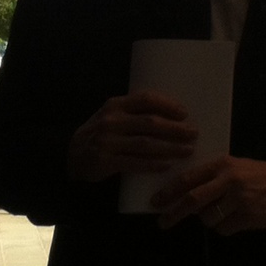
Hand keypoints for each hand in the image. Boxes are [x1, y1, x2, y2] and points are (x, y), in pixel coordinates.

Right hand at [68, 91, 195, 182]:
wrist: (72, 156)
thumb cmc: (100, 134)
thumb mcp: (111, 116)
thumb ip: (133, 112)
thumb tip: (171, 114)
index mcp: (115, 105)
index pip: (145, 99)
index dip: (167, 105)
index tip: (185, 113)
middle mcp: (111, 121)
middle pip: (150, 123)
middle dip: (175, 129)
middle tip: (193, 133)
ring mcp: (107, 141)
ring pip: (146, 144)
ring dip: (170, 148)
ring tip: (187, 150)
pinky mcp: (105, 161)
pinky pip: (135, 163)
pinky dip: (153, 164)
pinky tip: (167, 165)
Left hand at [152, 155, 265, 233]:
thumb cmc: (260, 175)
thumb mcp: (236, 167)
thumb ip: (212, 176)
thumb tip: (182, 193)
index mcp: (222, 165)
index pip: (188, 178)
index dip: (169, 191)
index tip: (155, 202)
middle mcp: (229, 180)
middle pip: (192, 200)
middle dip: (173, 213)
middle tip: (162, 222)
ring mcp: (239, 200)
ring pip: (208, 218)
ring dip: (209, 219)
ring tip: (225, 211)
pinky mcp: (248, 217)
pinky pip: (224, 229)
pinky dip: (225, 227)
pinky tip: (239, 218)